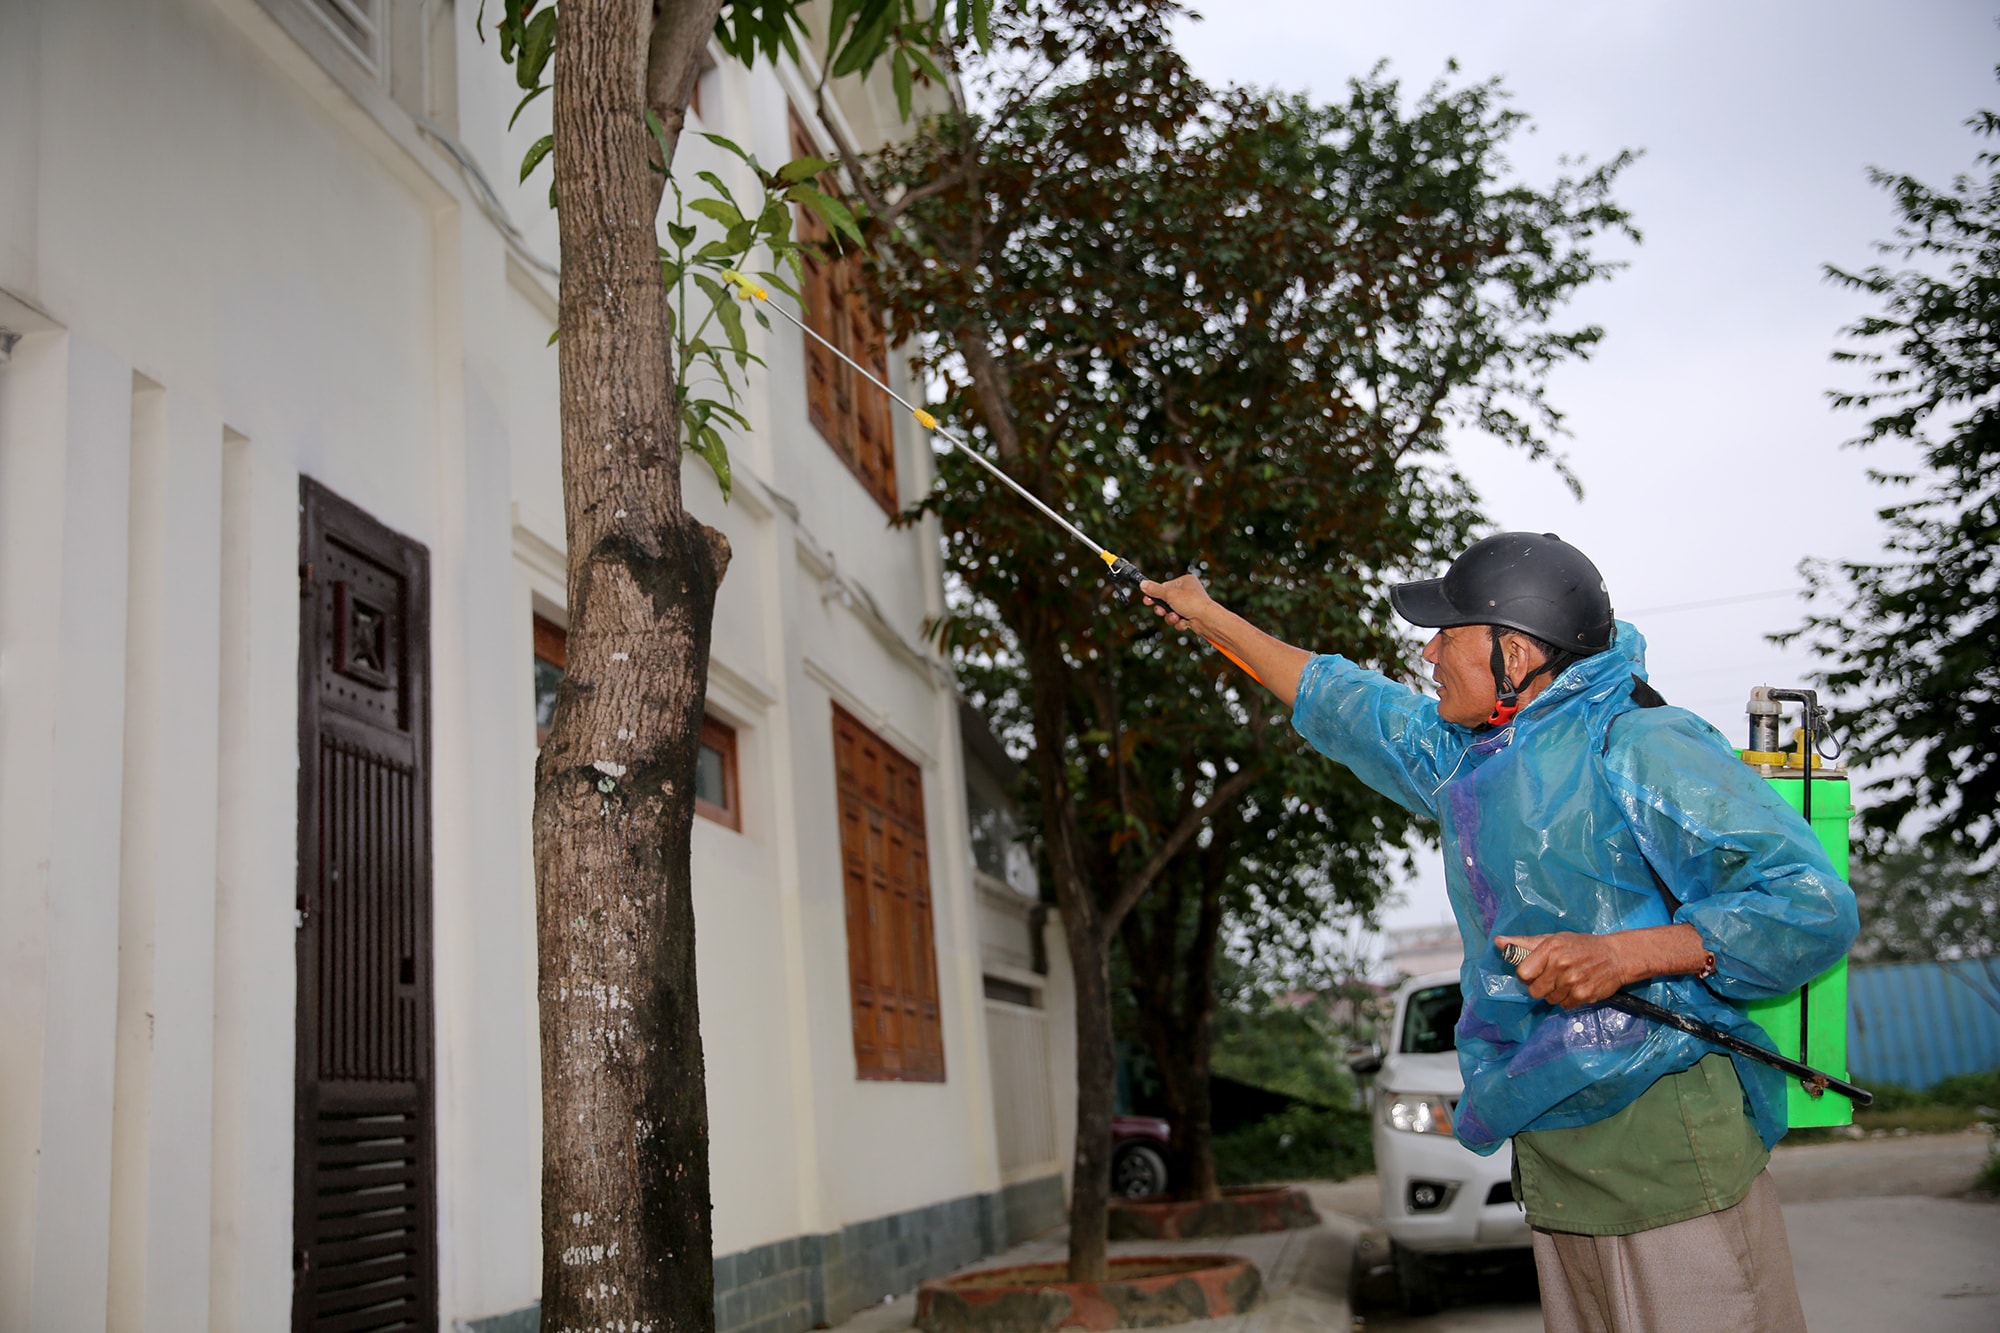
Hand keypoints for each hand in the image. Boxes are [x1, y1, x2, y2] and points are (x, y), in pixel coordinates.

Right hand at [1138, 573, 1213, 632]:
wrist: (1207, 620)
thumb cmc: (1193, 603)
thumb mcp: (1169, 594)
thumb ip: (1155, 590)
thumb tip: (1143, 584)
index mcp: (1185, 581)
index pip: (1165, 587)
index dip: (1155, 595)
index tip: (1147, 600)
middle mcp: (1188, 592)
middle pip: (1166, 601)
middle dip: (1163, 609)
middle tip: (1161, 611)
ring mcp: (1190, 605)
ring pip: (1171, 612)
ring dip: (1171, 617)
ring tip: (1176, 617)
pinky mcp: (1191, 616)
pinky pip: (1178, 620)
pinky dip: (1179, 623)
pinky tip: (1184, 623)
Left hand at [1495, 933, 1631, 1008]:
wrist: (1616, 956)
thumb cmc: (1581, 946)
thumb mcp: (1553, 939)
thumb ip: (1524, 943)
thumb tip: (1498, 942)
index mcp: (1550, 949)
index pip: (1523, 973)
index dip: (1526, 975)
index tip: (1535, 972)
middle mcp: (1560, 966)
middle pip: (1534, 990)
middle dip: (1540, 986)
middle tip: (1552, 977)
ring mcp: (1572, 982)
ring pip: (1548, 1000)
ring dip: (1555, 993)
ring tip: (1567, 980)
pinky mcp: (1583, 996)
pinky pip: (1564, 1006)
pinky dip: (1567, 999)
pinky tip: (1576, 987)